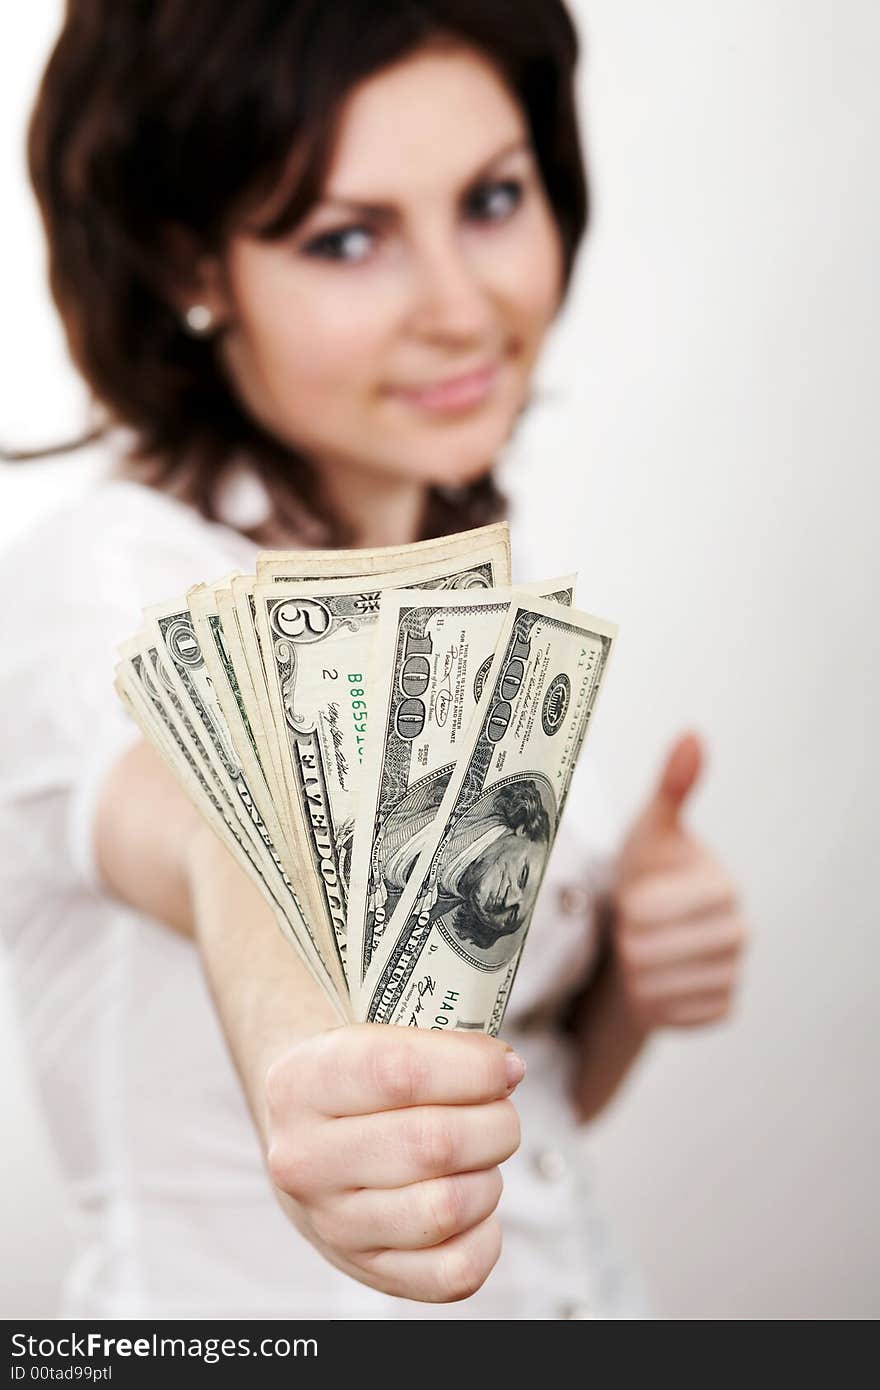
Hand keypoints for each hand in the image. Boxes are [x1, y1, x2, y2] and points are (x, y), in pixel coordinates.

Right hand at [264, 1024, 523, 1302]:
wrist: (306, 1144)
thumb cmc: (355, 1084)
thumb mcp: (368, 1038)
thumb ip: (435, 1043)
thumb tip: (508, 1069)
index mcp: (301, 1085)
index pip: (400, 1072)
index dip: (473, 1067)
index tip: (506, 1065)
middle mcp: (305, 1161)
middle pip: (433, 1144)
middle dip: (495, 1124)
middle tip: (500, 1112)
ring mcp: (333, 1226)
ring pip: (447, 1209)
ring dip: (489, 1177)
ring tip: (479, 1157)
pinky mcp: (369, 1273)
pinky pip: (455, 1271)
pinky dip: (486, 1235)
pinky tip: (474, 1203)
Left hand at [610, 731, 749, 1030]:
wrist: (646, 928)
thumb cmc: (648, 871)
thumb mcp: (650, 829)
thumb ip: (671, 787)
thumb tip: (692, 735)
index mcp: (723, 887)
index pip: (647, 912)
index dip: (626, 907)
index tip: (633, 897)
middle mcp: (739, 933)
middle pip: (645, 954)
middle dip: (626, 940)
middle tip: (633, 926)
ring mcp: (733, 976)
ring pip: (652, 991)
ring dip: (632, 974)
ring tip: (642, 950)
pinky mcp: (720, 1011)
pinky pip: (667, 1019)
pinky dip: (649, 1006)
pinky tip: (657, 980)